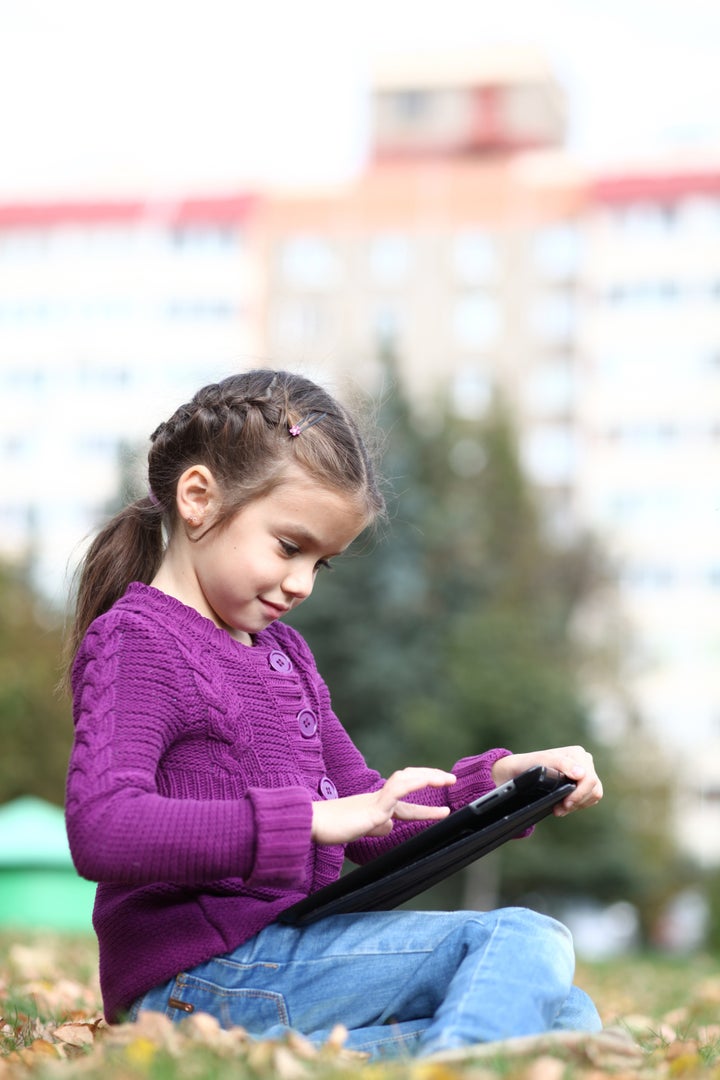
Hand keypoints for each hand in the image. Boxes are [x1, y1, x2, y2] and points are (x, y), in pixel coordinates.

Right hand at [311, 767, 455, 845]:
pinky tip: (423, 783)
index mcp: (375, 806)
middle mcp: (376, 799)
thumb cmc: (329, 828)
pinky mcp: (370, 810)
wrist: (308, 825)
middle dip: (431, 778)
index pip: (406, 801)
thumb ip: (376, 826)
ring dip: (427, 777)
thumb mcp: (359, 829)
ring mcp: (373, 802)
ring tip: (446, 780)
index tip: (443, 808)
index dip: (426, 804)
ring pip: (404, 781)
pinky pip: (394, 793)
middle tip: (451, 780)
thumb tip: (391, 825)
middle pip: (408, 781)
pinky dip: (411, 786)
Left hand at [491, 746, 602, 816]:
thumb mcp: (541, 762)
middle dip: (577, 802)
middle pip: (594, 789)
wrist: (520, 771)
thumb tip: (581, 773)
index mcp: (577, 754)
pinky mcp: (584, 784)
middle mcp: (585, 762)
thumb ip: (561, 764)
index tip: (565, 803)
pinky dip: (577, 804)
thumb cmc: (529, 764)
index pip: (589, 778)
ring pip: (594, 795)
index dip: (579, 794)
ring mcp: (586, 773)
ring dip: (577, 805)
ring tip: (560, 808)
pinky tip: (564, 805)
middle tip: (559, 809)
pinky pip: (590, 799)